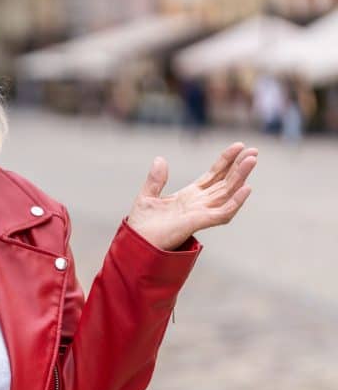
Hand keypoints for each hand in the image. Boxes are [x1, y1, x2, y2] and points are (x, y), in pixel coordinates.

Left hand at [126, 142, 257, 250]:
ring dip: (240, 177)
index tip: (238, 146)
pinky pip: (222, 213)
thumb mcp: (148, 196)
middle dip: (239, 166)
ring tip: (252, 160)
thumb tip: (160, 159)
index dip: (226, 161)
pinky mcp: (199, 223)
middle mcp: (200, 203)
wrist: (137, 243)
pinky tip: (246, 188)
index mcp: (190, 195)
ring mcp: (201, 213)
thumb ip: (156, 179)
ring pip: (227, 193)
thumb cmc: (142, 225)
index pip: (213, 175)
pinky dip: (235, 201)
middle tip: (254, 150)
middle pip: (225, 182)